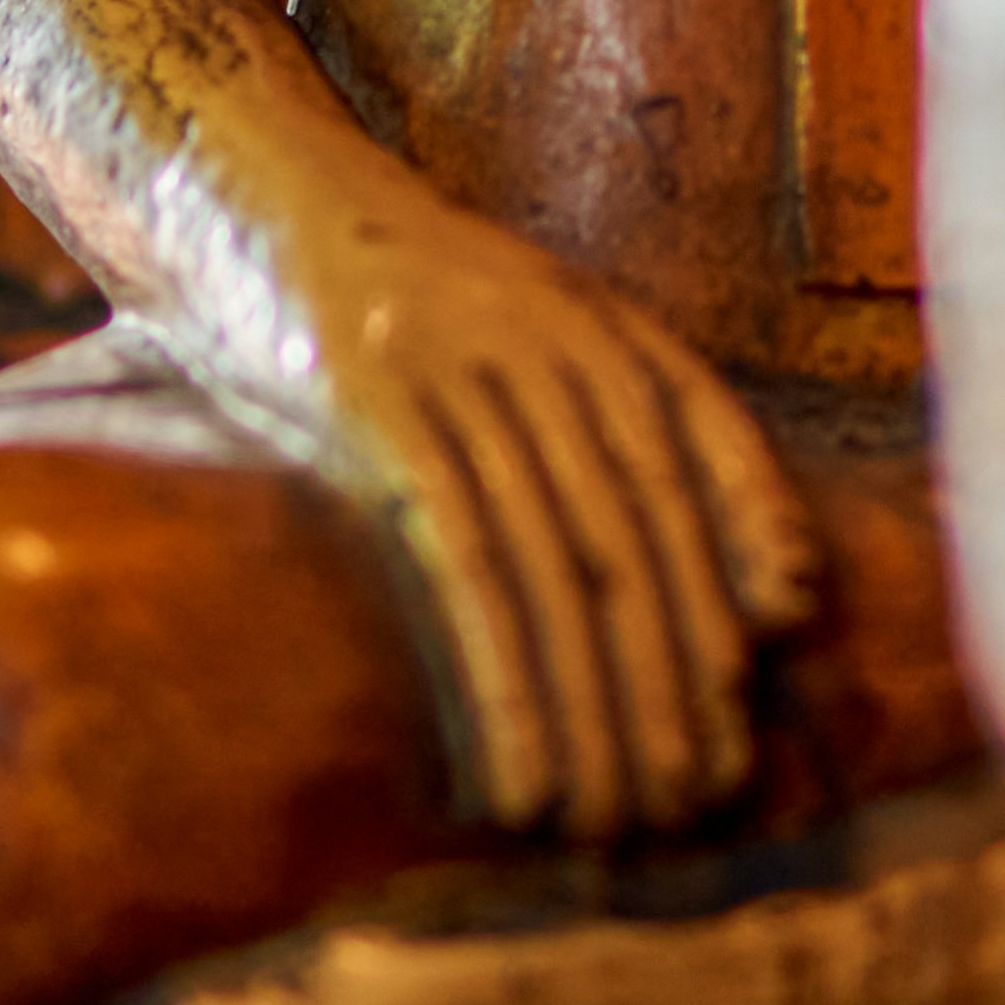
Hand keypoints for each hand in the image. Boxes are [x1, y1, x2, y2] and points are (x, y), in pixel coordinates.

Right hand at [240, 175, 822, 842]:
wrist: (228, 182)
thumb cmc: (371, 286)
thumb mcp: (504, 317)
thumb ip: (598, 410)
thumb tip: (719, 562)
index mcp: (587, 315)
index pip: (703, 436)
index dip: (750, 539)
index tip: (775, 647)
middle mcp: (547, 336)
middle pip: (642, 531)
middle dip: (677, 677)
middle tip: (696, 796)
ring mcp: (464, 367)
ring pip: (567, 565)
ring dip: (602, 710)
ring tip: (618, 822)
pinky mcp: (376, 407)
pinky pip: (466, 566)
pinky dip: (509, 681)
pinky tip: (525, 779)